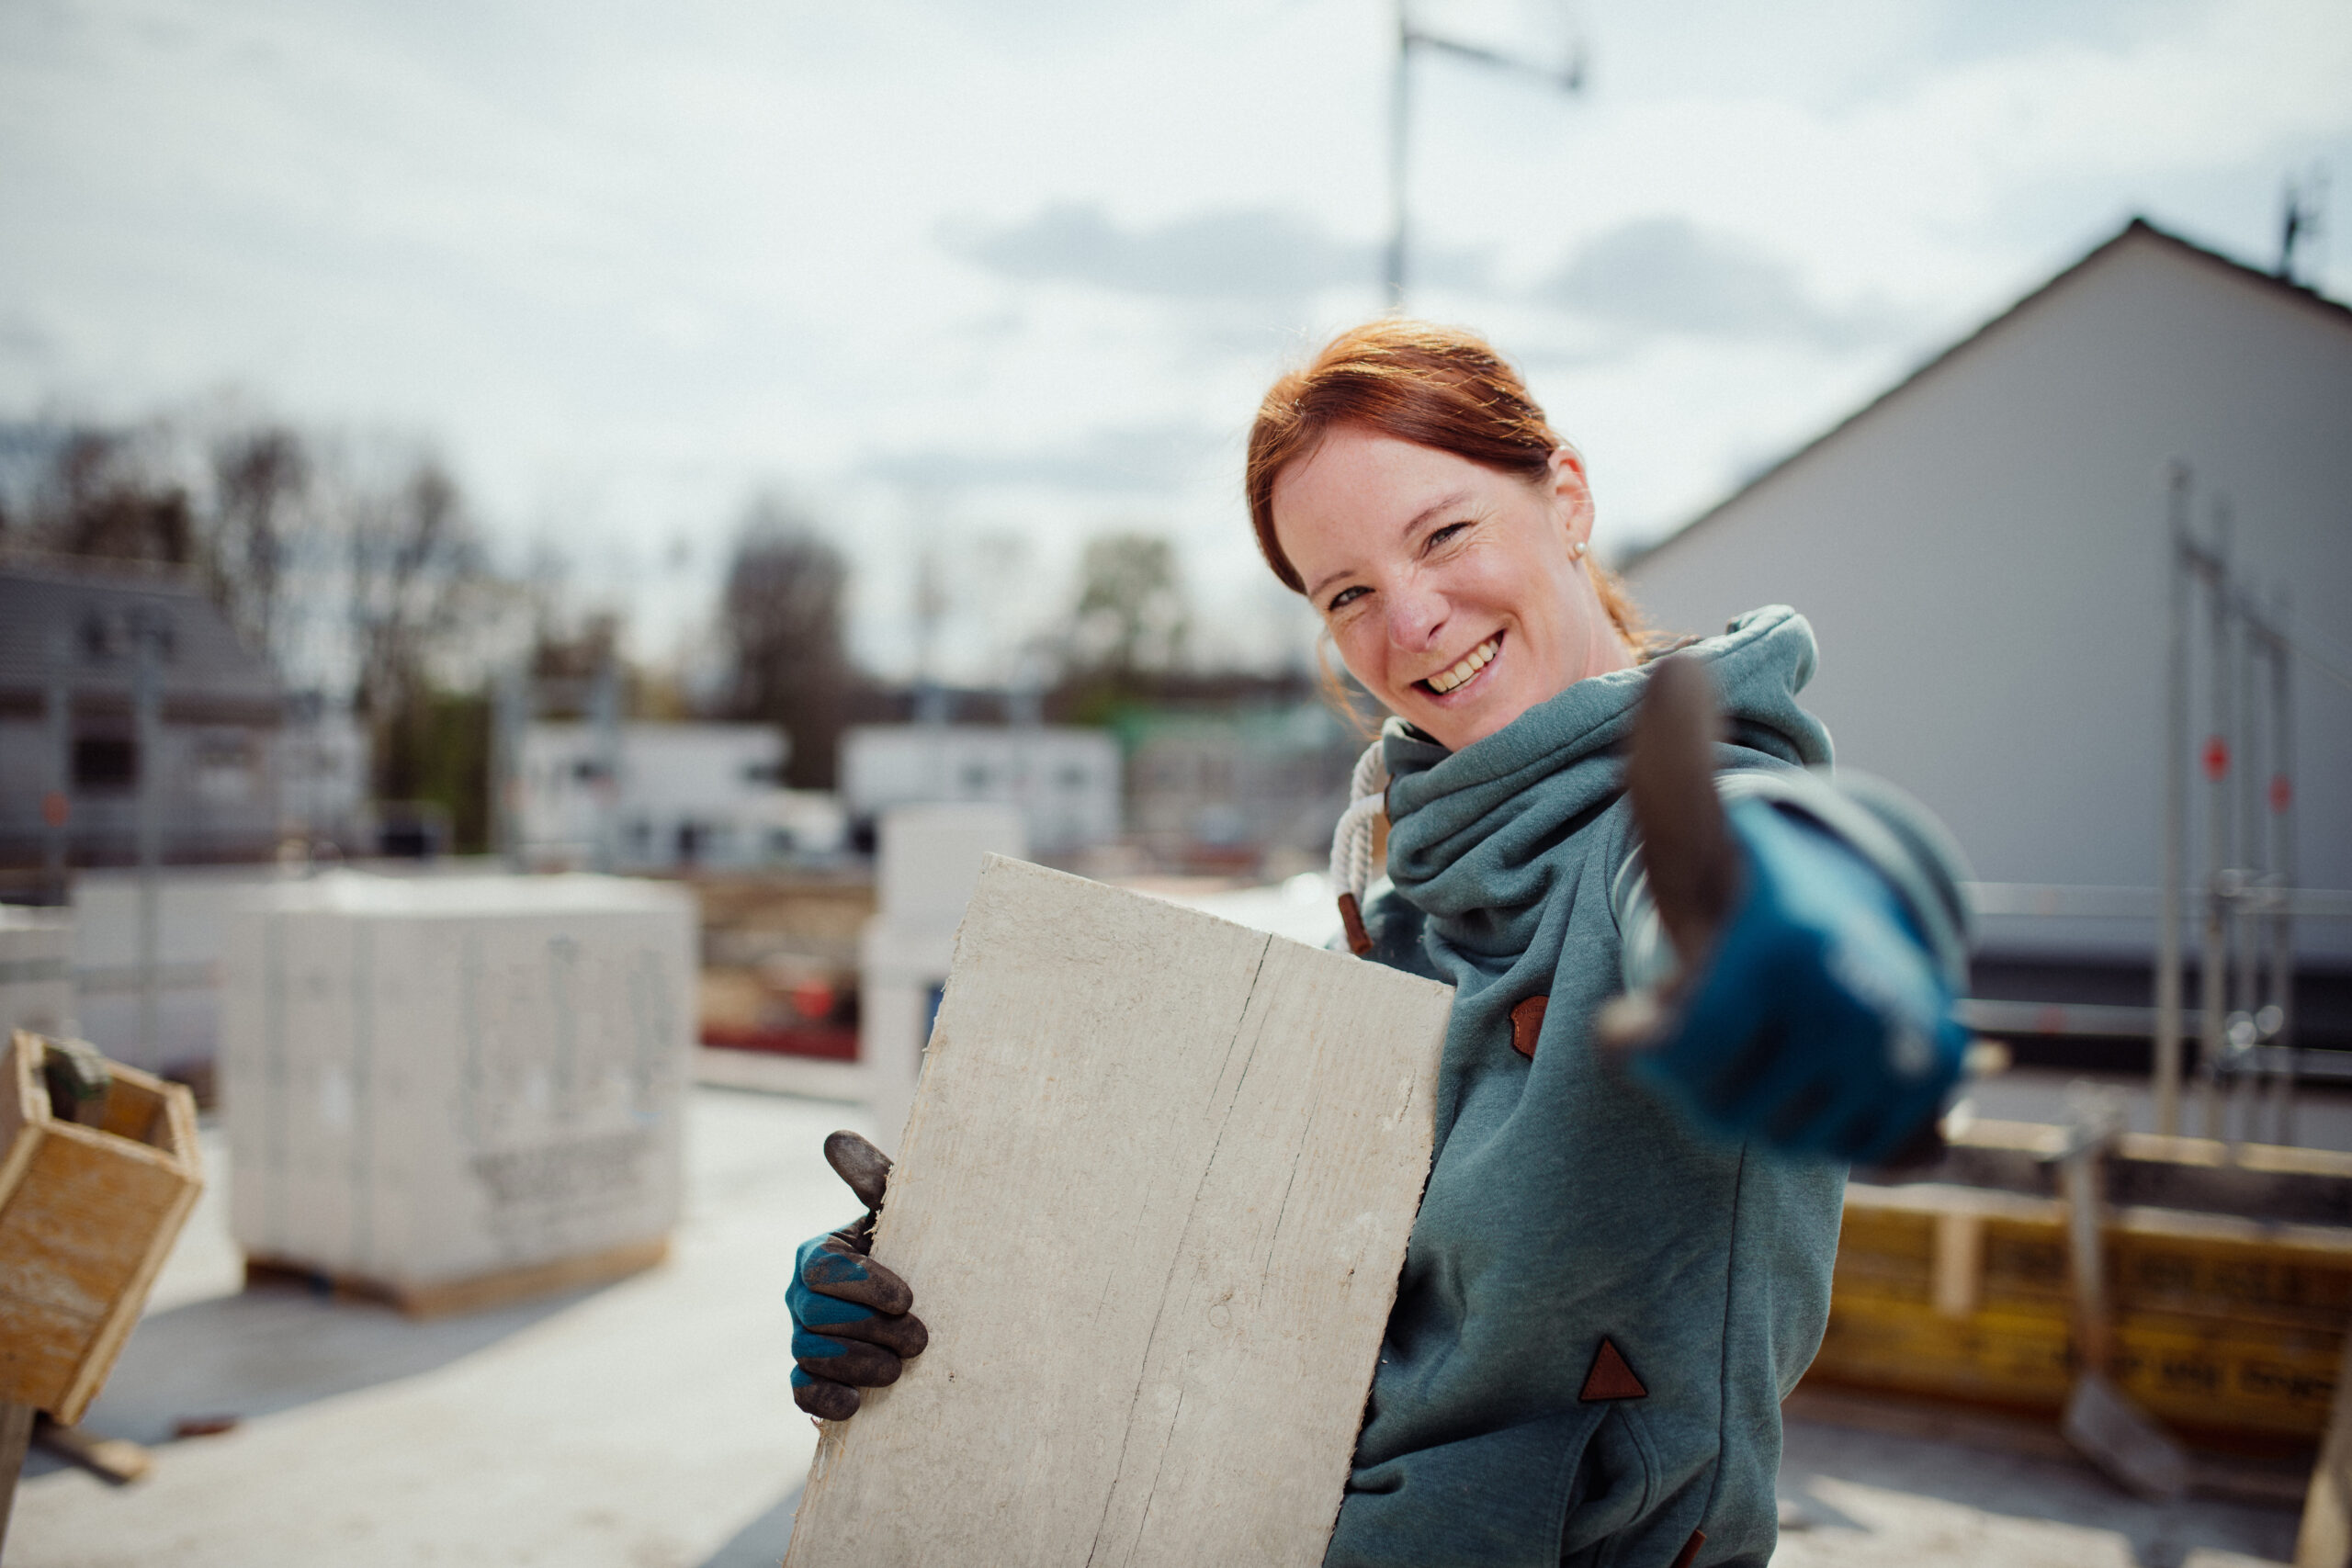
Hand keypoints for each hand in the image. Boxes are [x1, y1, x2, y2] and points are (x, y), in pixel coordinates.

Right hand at [788, 1131, 928, 1419]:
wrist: (934, 1306)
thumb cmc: (918, 1250)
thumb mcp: (903, 1213)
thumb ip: (873, 1179)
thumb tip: (835, 1138)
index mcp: (818, 1253)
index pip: (823, 1268)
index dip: (863, 1285)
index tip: (908, 1298)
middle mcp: (800, 1296)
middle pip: (817, 1317)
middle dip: (871, 1330)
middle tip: (921, 1340)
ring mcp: (801, 1339)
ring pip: (811, 1356)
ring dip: (860, 1366)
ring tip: (901, 1369)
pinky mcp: (810, 1380)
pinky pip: (802, 1394)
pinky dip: (826, 1402)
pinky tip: (857, 1405)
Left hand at [1607, 657, 1967, 1162]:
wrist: (1853, 924)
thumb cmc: (1748, 886)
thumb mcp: (1696, 831)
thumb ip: (1663, 768)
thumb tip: (1677, 669)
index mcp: (1784, 940)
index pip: (1680, 1053)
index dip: (1642, 1052)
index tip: (1626, 1029)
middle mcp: (1857, 1003)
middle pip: (1725, 1111)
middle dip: (1702, 1080)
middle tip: (1710, 1028)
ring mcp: (1906, 1061)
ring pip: (1787, 1143)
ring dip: (1763, 1109)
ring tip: (1762, 1045)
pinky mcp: (1938, 1105)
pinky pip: (1870, 1154)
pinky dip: (1841, 1130)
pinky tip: (1825, 1079)